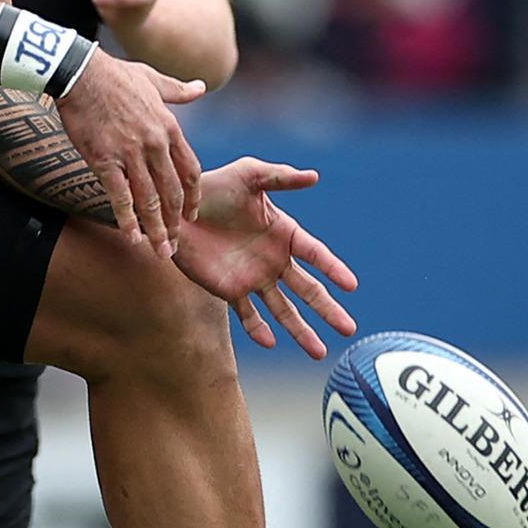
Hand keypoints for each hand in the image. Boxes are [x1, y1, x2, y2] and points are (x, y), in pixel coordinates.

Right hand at [55, 52, 204, 254]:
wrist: (80, 73)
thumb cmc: (114, 74)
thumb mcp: (153, 78)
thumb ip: (178, 90)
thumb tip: (202, 87)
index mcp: (169, 127)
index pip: (190, 170)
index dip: (192, 197)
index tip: (191, 215)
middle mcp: (155, 144)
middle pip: (173, 192)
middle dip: (175, 222)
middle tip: (176, 245)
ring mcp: (130, 153)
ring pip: (149, 199)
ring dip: (156, 229)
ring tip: (160, 251)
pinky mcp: (104, 159)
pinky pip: (120, 196)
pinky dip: (127, 219)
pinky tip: (131, 237)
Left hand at [169, 158, 359, 358]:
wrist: (176, 209)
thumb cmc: (213, 186)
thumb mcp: (247, 175)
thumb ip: (279, 178)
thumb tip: (314, 176)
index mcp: (284, 233)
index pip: (315, 254)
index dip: (333, 269)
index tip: (351, 285)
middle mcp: (274, 260)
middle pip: (308, 290)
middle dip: (328, 310)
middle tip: (349, 329)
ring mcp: (253, 278)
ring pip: (283, 310)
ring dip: (301, 330)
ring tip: (319, 353)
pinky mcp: (229, 290)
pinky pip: (247, 315)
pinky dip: (258, 329)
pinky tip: (270, 342)